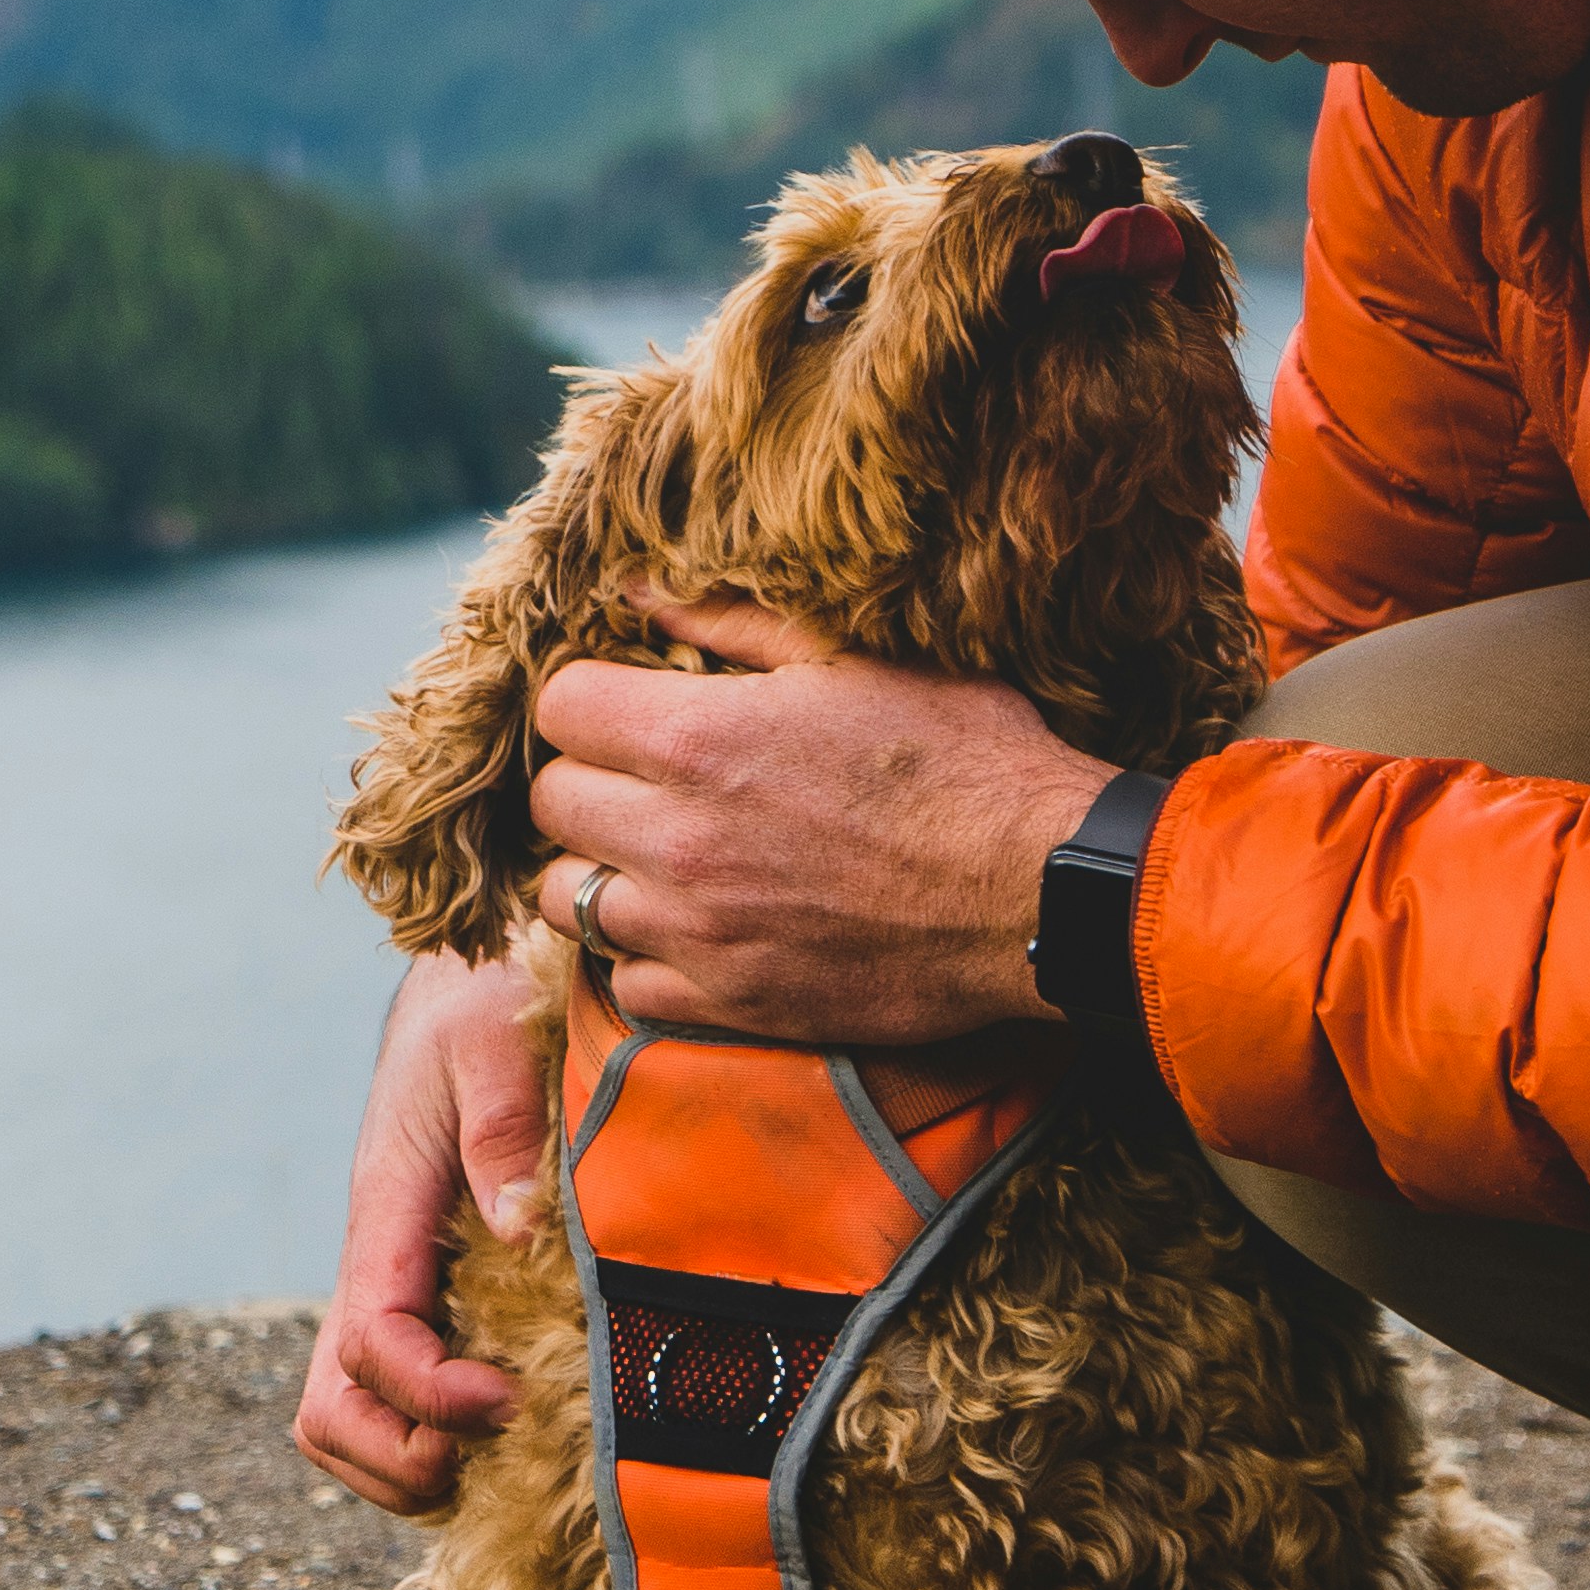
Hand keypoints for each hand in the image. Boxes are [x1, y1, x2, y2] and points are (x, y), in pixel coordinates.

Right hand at [296, 946, 559, 1514]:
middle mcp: (373, 1266)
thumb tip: (515, 1229)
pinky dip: (425, 1442)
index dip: (428, 1394)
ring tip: (496, 1451)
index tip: (503, 1400)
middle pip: (330, 1411)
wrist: (460, 993)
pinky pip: (387, 1401)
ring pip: (345, 1420)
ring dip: (406, 1466)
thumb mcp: (495, 1044)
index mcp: (386, 1213)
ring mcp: (389, 1289)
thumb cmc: (479, 1010)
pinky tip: (502, 1432)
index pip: (370, 1340)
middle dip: (401, 1458)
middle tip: (495, 1441)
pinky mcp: (419, 1296)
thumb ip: (503, 1127)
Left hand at [526, 598, 1113, 1046]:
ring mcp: (697, 930)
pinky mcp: (730, 1000)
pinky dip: (648, 953)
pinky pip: (626, 981)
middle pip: (550, 803)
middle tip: (651, 777)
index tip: (632, 705)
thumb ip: (731, 622)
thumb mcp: (855, 659)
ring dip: (606, 869)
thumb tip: (637, 589)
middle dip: (590, 779)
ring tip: (666, 854)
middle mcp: (677, 838)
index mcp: (699, 738)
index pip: (560, 707)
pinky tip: (701, 923)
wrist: (1038, 888)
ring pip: (569, 899)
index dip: (592, 697)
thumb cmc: (963, 757)